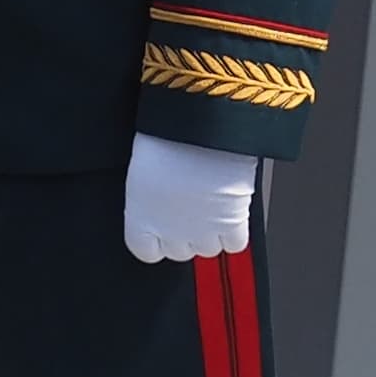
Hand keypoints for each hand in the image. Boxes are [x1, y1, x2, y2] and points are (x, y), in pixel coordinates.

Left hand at [122, 132, 256, 261]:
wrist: (201, 125)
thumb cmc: (167, 136)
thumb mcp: (144, 164)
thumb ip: (150, 191)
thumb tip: (158, 195)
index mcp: (140, 218)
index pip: (145, 251)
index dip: (157, 238)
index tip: (162, 225)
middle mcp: (169, 232)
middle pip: (179, 251)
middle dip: (186, 232)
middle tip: (191, 206)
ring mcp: (202, 232)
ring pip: (208, 248)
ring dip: (211, 231)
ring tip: (212, 203)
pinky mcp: (231, 226)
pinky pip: (235, 244)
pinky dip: (235, 232)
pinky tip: (231, 209)